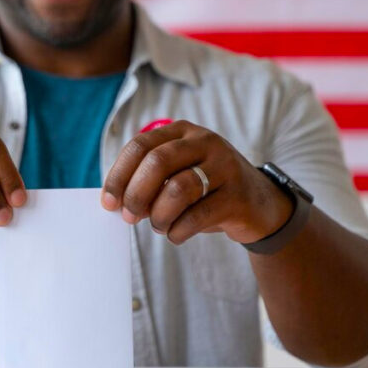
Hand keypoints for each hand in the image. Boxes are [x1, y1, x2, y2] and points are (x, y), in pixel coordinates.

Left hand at [100, 120, 292, 244]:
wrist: (258, 205)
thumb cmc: (206, 191)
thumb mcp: (177, 175)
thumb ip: (147, 182)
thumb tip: (115, 202)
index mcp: (182, 132)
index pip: (140, 146)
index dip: (118, 175)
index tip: (108, 202)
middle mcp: (205, 142)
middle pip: (156, 163)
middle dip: (136, 195)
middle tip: (130, 217)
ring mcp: (225, 166)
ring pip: (177, 190)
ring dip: (159, 215)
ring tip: (159, 226)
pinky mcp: (237, 196)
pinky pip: (197, 216)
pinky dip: (178, 231)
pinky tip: (176, 234)